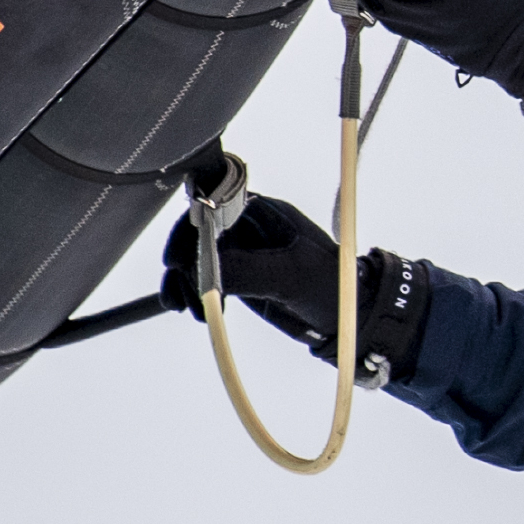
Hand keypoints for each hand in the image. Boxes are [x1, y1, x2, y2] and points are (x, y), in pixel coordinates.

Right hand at [160, 194, 343, 351]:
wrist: (346, 317)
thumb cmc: (332, 286)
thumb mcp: (292, 276)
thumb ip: (250, 271)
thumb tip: (206, 273)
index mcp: (262, 212)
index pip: (212, 206)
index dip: (190, 229)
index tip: (177, 258)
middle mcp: (247, 227)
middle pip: (198, 234)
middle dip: (183, 261)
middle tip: (178, 292)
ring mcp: (242, 252)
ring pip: (197, 259)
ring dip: (185, 282)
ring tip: (188, 309)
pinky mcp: (240, 277)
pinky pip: (206, 280)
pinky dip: (194, 294)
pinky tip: (194, 312)